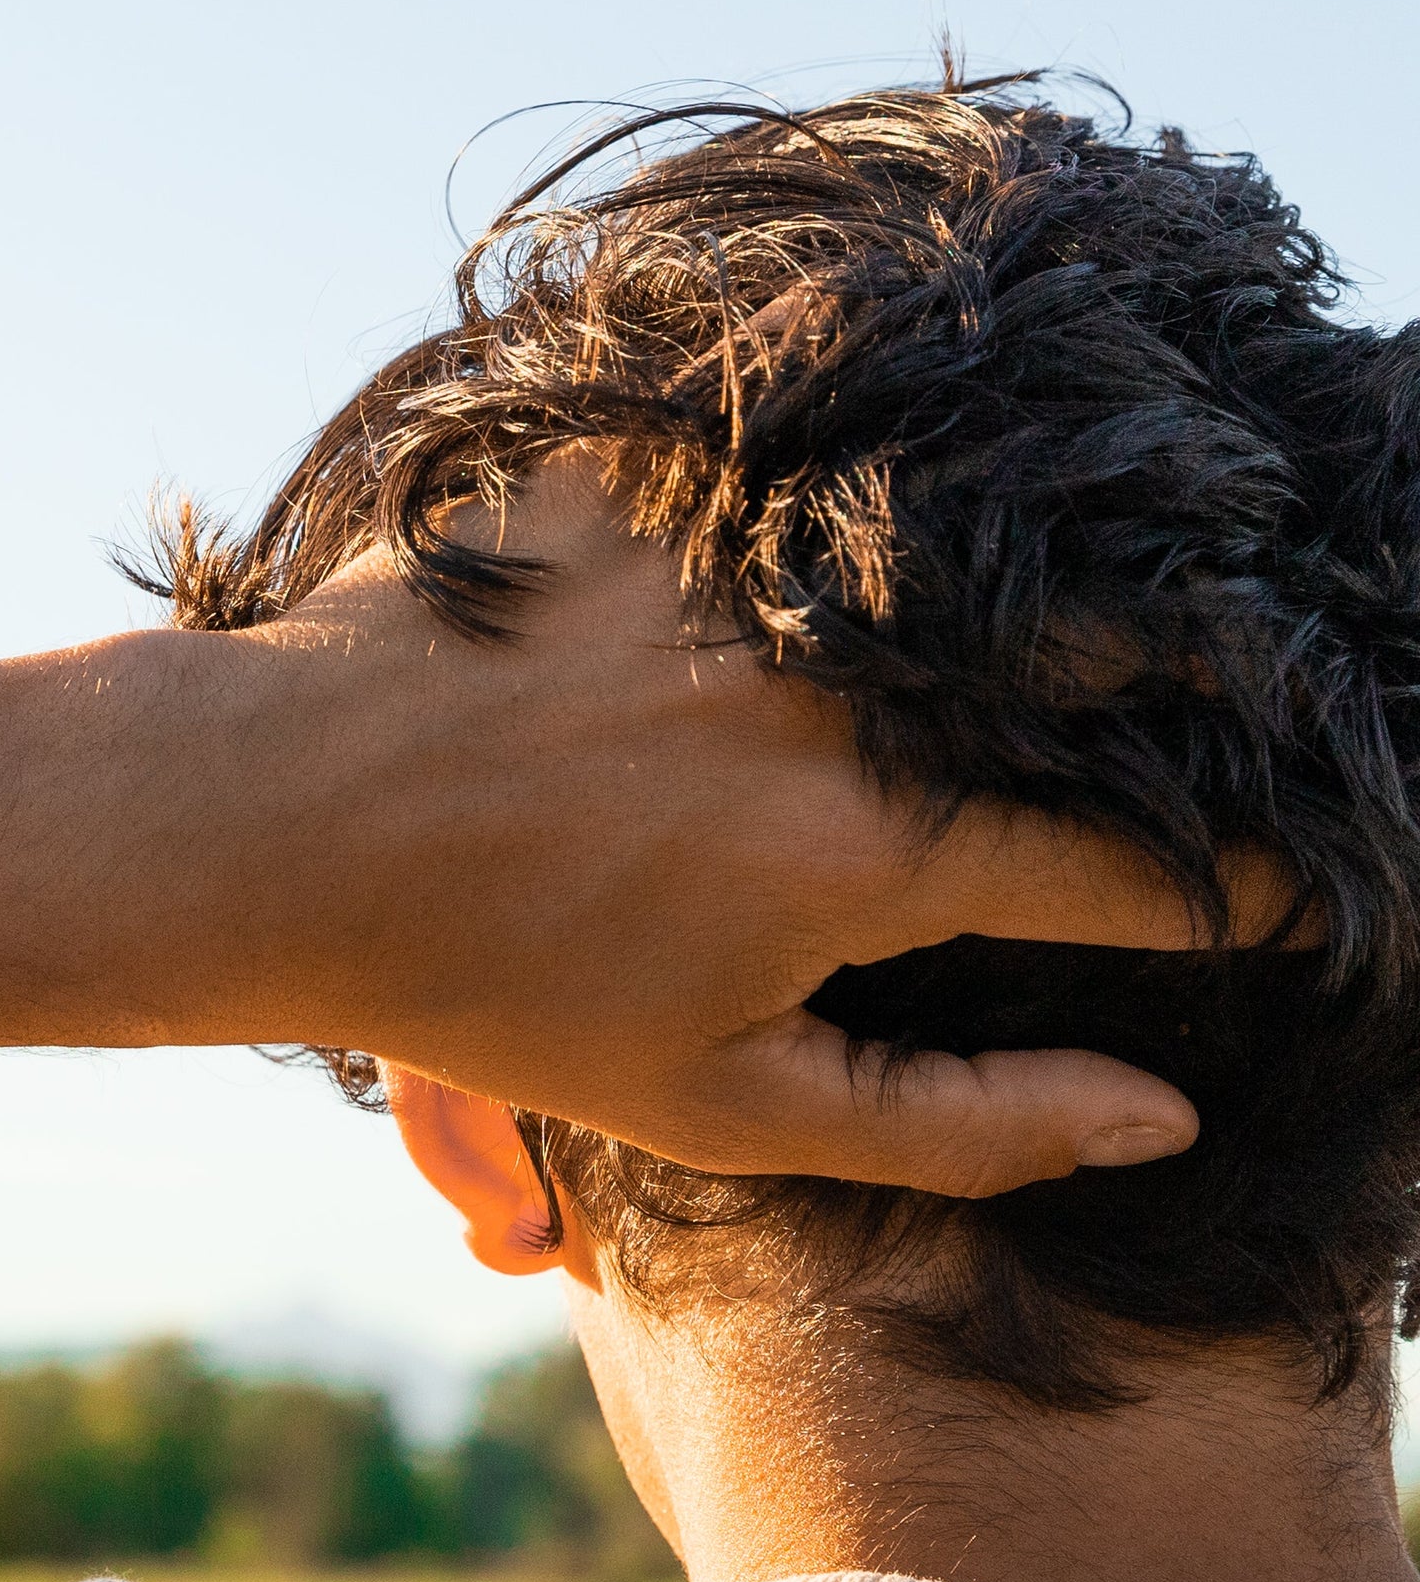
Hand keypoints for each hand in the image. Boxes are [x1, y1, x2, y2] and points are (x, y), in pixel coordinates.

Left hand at [239, 456, 1237, 1193]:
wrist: (275, 824)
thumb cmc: (488, 984)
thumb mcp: (717, 1100)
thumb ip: (957, 1123)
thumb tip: (1163, 1114)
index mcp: (870, 848)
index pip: (1138, 869)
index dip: (1248, 892)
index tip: (1306, 898)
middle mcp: (834, 690)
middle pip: (1085, 680)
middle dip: (1175, 711)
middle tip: (1210, 736)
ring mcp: (744, 564)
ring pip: (972, 558)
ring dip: (1037, 597)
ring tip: (1063, 635)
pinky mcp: (657, 470)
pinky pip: (821, 458)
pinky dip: (867, 488)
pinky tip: (918, 482)